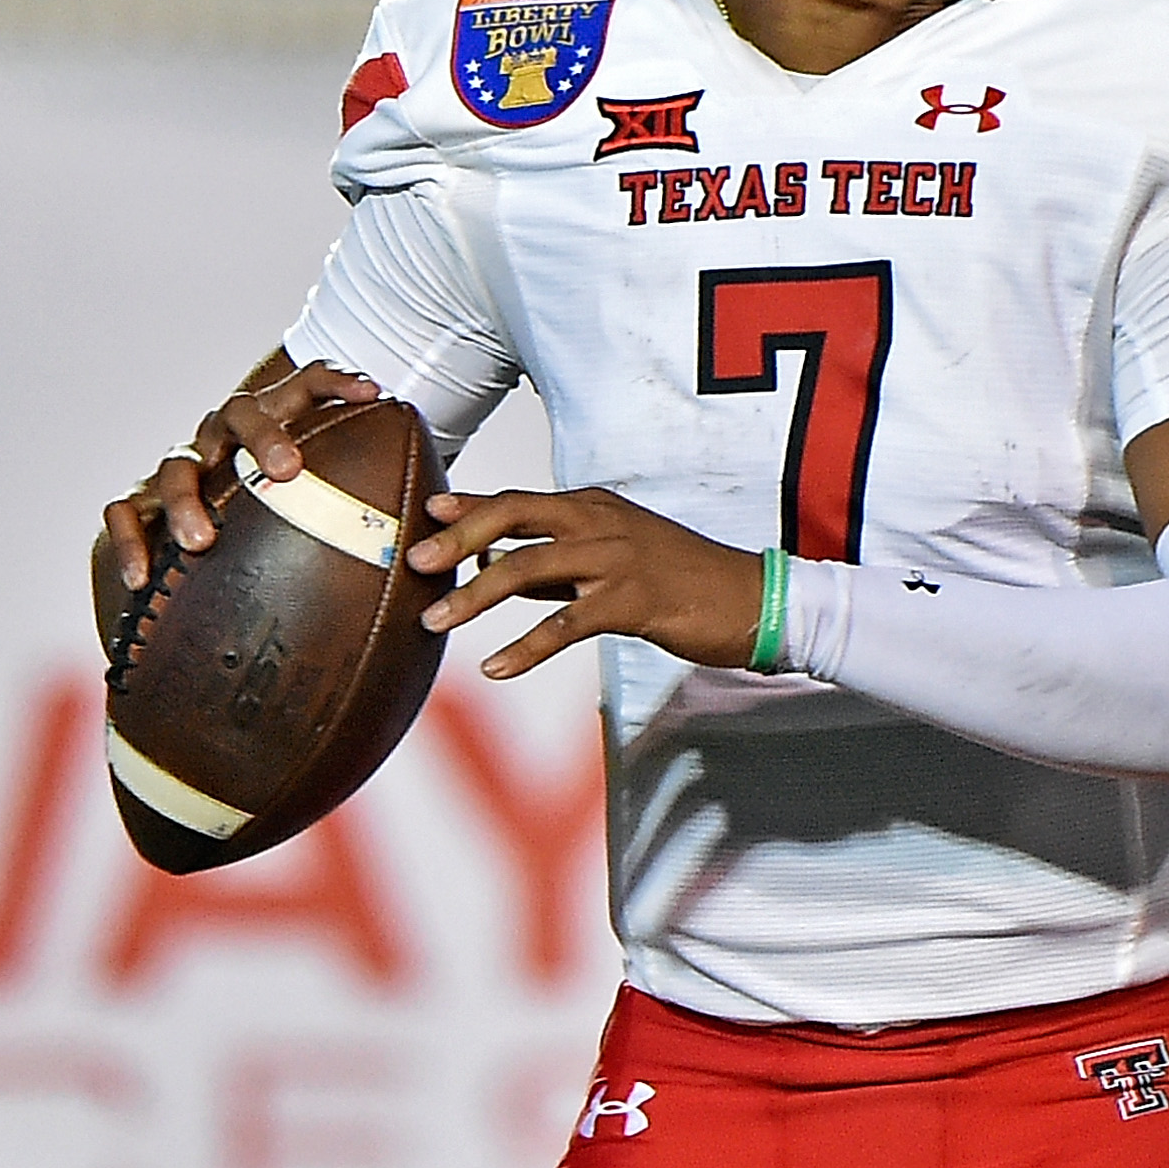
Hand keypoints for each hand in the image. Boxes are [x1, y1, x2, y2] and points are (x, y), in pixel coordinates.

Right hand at [101, 359, 380, 587]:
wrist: (216, 536)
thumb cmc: (293, 514)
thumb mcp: (333, 504)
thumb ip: (375, 505)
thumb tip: (440, 532)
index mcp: (276, 420)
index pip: (307, 384)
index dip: (339, 382)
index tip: (375, 394)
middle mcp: (226, 435)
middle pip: (240, 413)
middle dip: (265, 437)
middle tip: (288, 472)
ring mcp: (183, 465)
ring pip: (177, 465)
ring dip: (188, 501)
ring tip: (203, 542)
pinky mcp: (141, 501)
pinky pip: (124, 513)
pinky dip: (131, 542)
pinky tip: (142, 579)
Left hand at [406, 487, 767, 678]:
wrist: (753, 599)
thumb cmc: (682, 581)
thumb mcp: (617, 560)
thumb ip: (559, 565)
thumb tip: (495, 575)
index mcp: (596, 507)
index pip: (520, 500)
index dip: (470, 507)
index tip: (425, 513)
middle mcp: (602, 522)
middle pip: (514, 518)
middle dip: (458, 539)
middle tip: (415, 563)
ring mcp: (618, 559)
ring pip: (528, 568)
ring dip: (475, 596)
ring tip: (435, 622)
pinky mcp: (633, 601)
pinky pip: (565, 623)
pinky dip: (526, 647)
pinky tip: (496, 667)